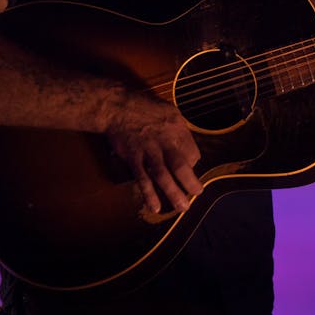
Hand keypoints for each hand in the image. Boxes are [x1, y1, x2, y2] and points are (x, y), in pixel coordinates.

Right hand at [105, 94, 203, 213]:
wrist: (117, 107)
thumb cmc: (144, 108)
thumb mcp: (169, 112)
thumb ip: (179, 130)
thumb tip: (187, 149)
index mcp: (178, 128)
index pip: (193, 152)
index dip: (193, 163)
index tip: (189, 170)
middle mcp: (165, 140)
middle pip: (181, 165)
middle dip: (191, 183)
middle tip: (197, 194)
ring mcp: (148, 150)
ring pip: (163, 175)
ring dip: (174, 193)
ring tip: (182, 207)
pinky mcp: (133, 157)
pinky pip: (142, 178)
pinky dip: (149, 194)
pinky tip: (155, 207)